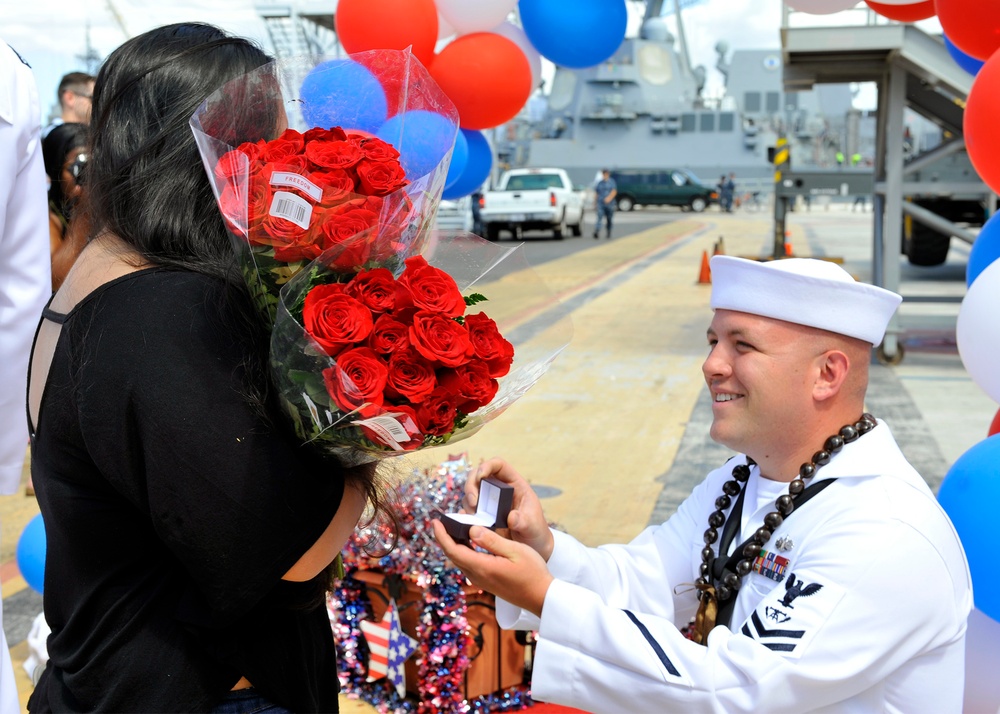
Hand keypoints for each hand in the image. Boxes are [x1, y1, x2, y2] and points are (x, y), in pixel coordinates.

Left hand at [433, 521, 552, 616]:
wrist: (541, 596)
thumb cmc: (532, 572)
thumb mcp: (515, 550)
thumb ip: (492, 540)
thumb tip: (471, 530)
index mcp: (482, 567)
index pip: (453, 550)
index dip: (442, 535)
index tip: (435, 521)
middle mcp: (477, 576)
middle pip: (453, 555)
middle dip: (445, 537)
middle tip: (444, 520)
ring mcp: (481, 581)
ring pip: (460, 560)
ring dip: (455, 544)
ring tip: (455, 526)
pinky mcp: (487, 582)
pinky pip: (468, 564)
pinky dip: (464, 550)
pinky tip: (470, 541)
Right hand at [466, 458, 552, 559]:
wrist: (530, 548)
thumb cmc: (535, 531)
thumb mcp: (533, 526)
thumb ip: (524, 521)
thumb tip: (512, 517)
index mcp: (514, 484)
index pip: (498, 465)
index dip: (487, 465)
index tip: (481, 476)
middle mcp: (498, 490)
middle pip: (477, 476)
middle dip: (471, 486)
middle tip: (473, 503)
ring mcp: (488, 502)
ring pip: (470, 493)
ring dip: (468, 504)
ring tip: (475, 519)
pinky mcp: (481, 515)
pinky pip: (467, 510)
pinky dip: (465, 515)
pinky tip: (468, 524)